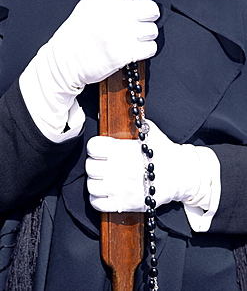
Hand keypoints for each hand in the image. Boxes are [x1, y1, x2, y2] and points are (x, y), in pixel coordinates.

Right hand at [46, 0, 170, 90]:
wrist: (65, 60)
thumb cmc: (77, 34)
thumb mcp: (90, 6)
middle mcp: (115, 13)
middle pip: (152, 8)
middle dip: (148, 16)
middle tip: (138, 22)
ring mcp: (121, 34)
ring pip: (153, 30)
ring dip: (146, 35)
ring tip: (132, 39)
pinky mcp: (125, 53)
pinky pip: (150, 48)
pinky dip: (145, 50)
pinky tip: (134, 50)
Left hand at [86, 120, 217, 212]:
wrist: (182, 176)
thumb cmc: (166, 154)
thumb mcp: (151, 132)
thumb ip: (135, 125)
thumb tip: (126, 116)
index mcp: (122, 150)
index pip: (93, 147)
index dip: (96, 147)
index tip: (100, 149)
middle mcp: (118, 170)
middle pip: (90, 166)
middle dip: (96, 164)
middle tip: (104, 164)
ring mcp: (119, 189)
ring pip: (91, 185)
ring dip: (96, 181)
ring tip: (105, 178)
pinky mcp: (122, 204)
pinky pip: (97, 203)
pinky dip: (98, 198)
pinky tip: (106, 192)